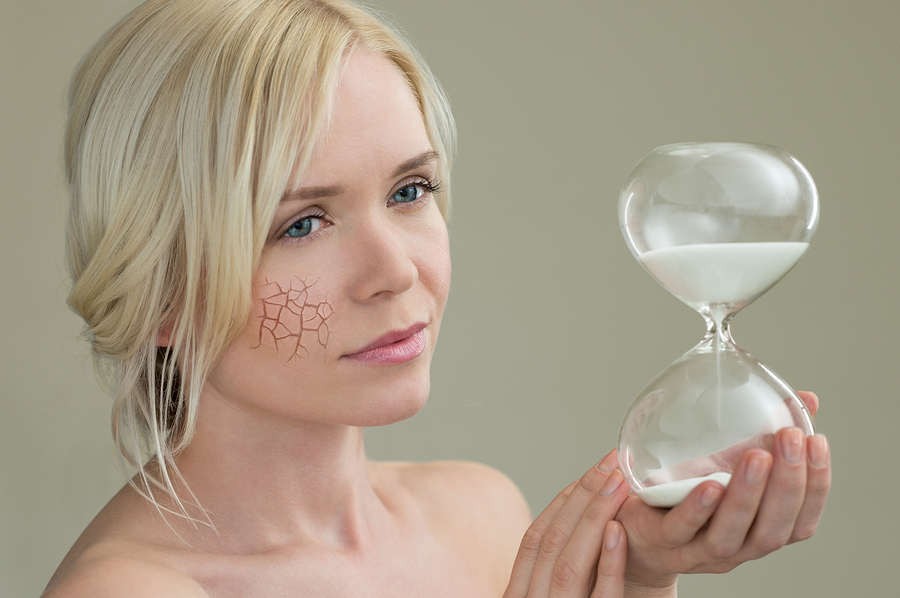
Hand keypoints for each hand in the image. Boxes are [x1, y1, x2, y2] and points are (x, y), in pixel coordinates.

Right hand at [504, 451, 629, 597]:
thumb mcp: (544, 596)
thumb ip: (550, 574)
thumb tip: (576, 527)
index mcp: (519, 595)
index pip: (534, 539)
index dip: (562, 502)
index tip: (590, 473)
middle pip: (552, 541)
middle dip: (583, 496)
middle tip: (611, 463)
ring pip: (570, 563)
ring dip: (595, 517)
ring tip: (619, 484)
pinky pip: (601, 596)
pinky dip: (609, 563)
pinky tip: (618, 531)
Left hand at [615, 391, 830, 591]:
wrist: (635, 527)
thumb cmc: (687, 492)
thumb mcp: (729, 462)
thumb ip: (764, 436)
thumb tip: (804, 399)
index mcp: (758, 531)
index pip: (801, 521)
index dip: (816, 485)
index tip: (817, 442)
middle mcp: (736, 549)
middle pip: (772, 529)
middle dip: (787, 484)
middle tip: (790, 438)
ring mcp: (697, 548)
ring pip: (730, 534)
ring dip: (748, 495)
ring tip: (757, 455)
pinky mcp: (661, 539)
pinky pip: (682, 528)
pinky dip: (698, 509)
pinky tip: (710, 484)